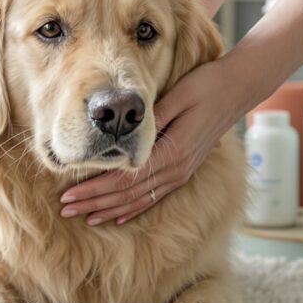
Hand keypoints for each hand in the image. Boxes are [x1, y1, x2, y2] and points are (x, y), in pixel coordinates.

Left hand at [59, 58, 248, 225]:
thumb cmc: (206, 86)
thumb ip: (153, 118)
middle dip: (94, 203)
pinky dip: (133, 208)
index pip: (124, 180)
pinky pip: (154, 197)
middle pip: (127, 195)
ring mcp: (180, 173)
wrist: (238, 89)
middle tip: (65, 209)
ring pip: (139, 201)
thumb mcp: (178, 96)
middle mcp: (176, 169)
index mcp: (172, 153)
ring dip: (109, 210)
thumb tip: (123, 134)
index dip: (94, 190)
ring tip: (83, 216)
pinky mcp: (183, 171)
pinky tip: (116, 215)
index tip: (69, 194)